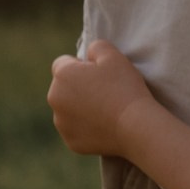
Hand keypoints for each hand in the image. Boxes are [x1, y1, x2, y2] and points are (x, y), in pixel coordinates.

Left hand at [47, 41, 155, 155]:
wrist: (136, 126)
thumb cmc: (126, 88)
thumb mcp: (114, 56)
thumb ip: (96, 47)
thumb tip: (88, 53)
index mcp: (62, 75)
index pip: (63, 63)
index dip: (82, 66)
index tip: (101, 74)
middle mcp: (54, 98)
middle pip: (63, 88)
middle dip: (79, 88)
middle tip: (106, 93)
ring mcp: (61, 123)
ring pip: (68, 110)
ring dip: (81, 108)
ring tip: (107, 111)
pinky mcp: (71, 141)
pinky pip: (76, 131)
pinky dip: (87, 129)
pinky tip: (106, 126)